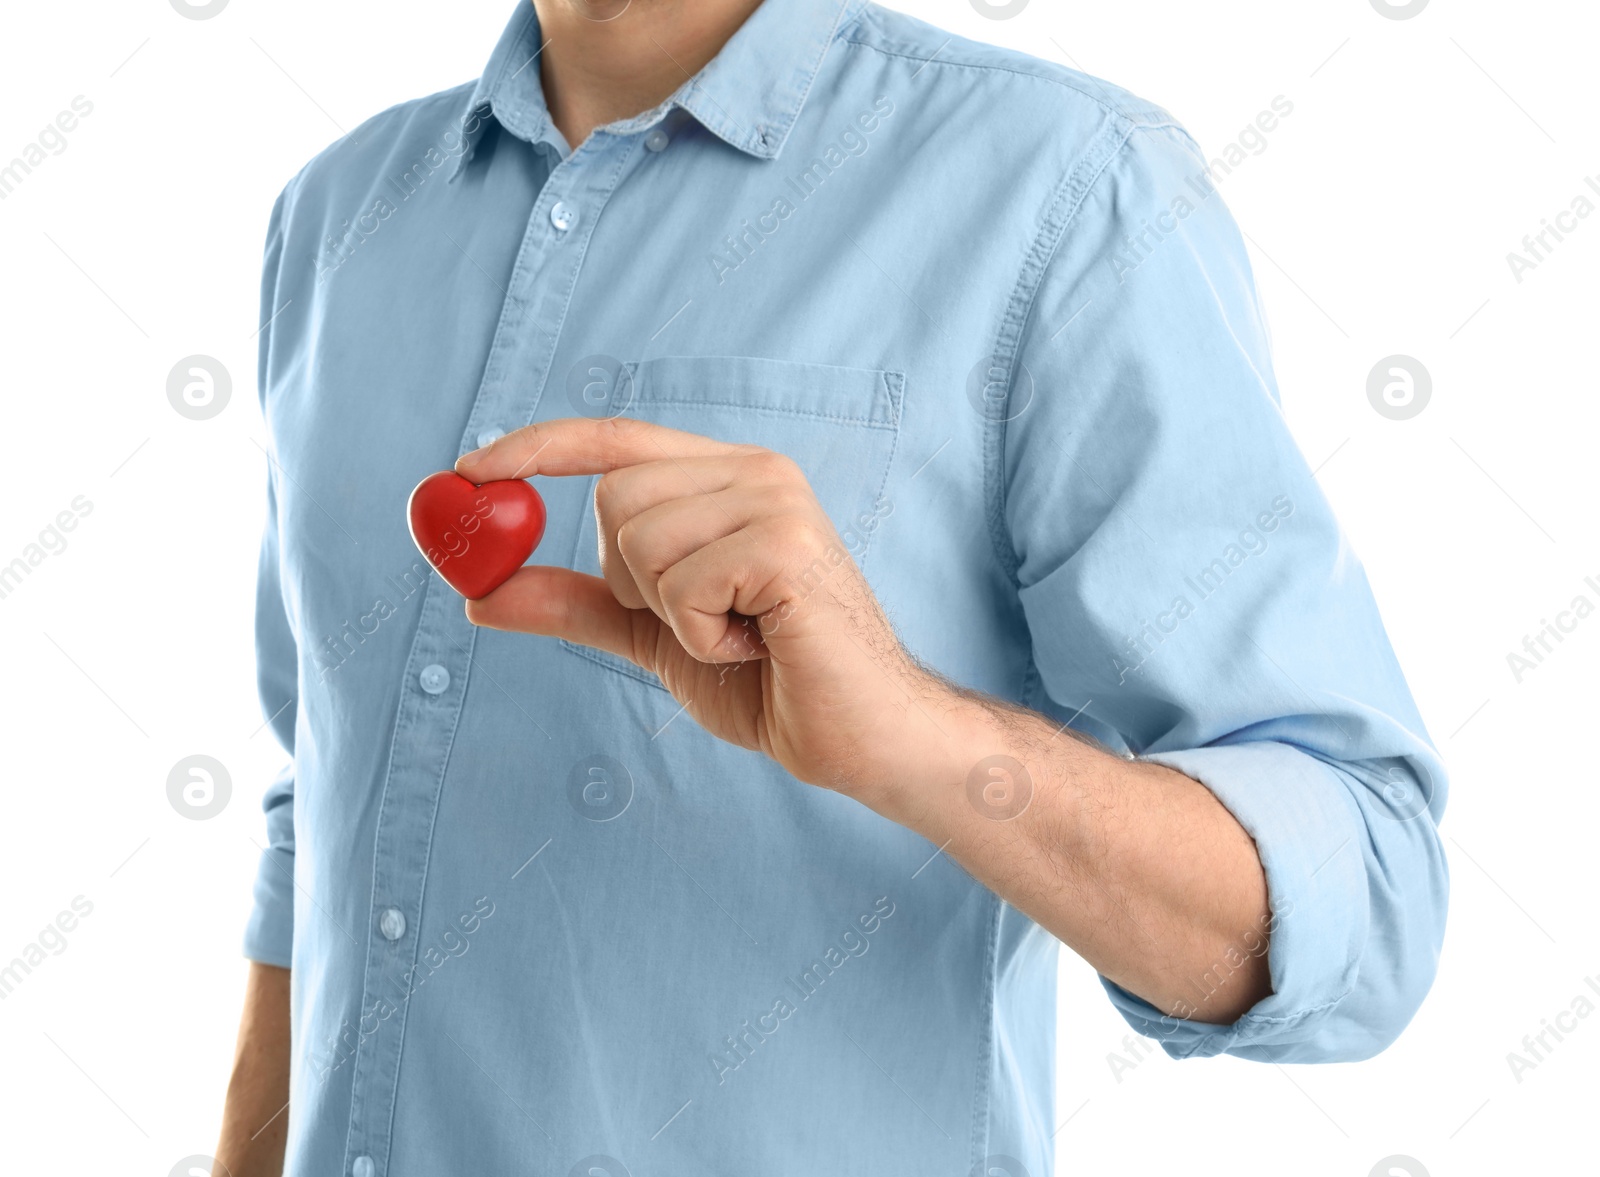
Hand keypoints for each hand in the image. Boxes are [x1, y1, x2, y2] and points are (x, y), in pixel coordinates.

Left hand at [455, 417, 942, 798]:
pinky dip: (699, 635)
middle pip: (612, 494)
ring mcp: (774, 500)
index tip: (467, 471)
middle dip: (627, 578)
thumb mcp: (656, 637)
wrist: (860, 735)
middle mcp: (754, 471)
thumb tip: (480, 594)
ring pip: (637, 541)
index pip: (615, 438)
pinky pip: (678, 585)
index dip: (537, 448)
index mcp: (728, 477)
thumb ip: (578, 606)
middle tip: (700, 619)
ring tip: (738, 634)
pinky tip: (757, 645)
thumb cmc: (774, 680)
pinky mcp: (785, 545)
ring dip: (668, 614)